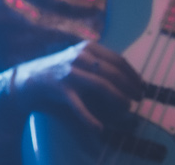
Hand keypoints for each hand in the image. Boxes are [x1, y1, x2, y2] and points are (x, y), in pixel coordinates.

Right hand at [9, 40, 144, 135]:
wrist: (32, 77)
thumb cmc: (62, 69)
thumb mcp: (81, 58)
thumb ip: (101, 63)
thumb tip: (130, 78)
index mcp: (88, 47)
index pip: (118, 60)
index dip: (133, 74)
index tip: (143, 86)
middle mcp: (80, 56)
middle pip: (112, 72)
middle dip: (130, 87)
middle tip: (139, 99)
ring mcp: (70, 72)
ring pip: (101, 85)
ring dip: (118, 99)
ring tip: (128, 108)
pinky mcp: (60, 88)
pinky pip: (79, 106)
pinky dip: (90, 118)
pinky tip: (99, 128)